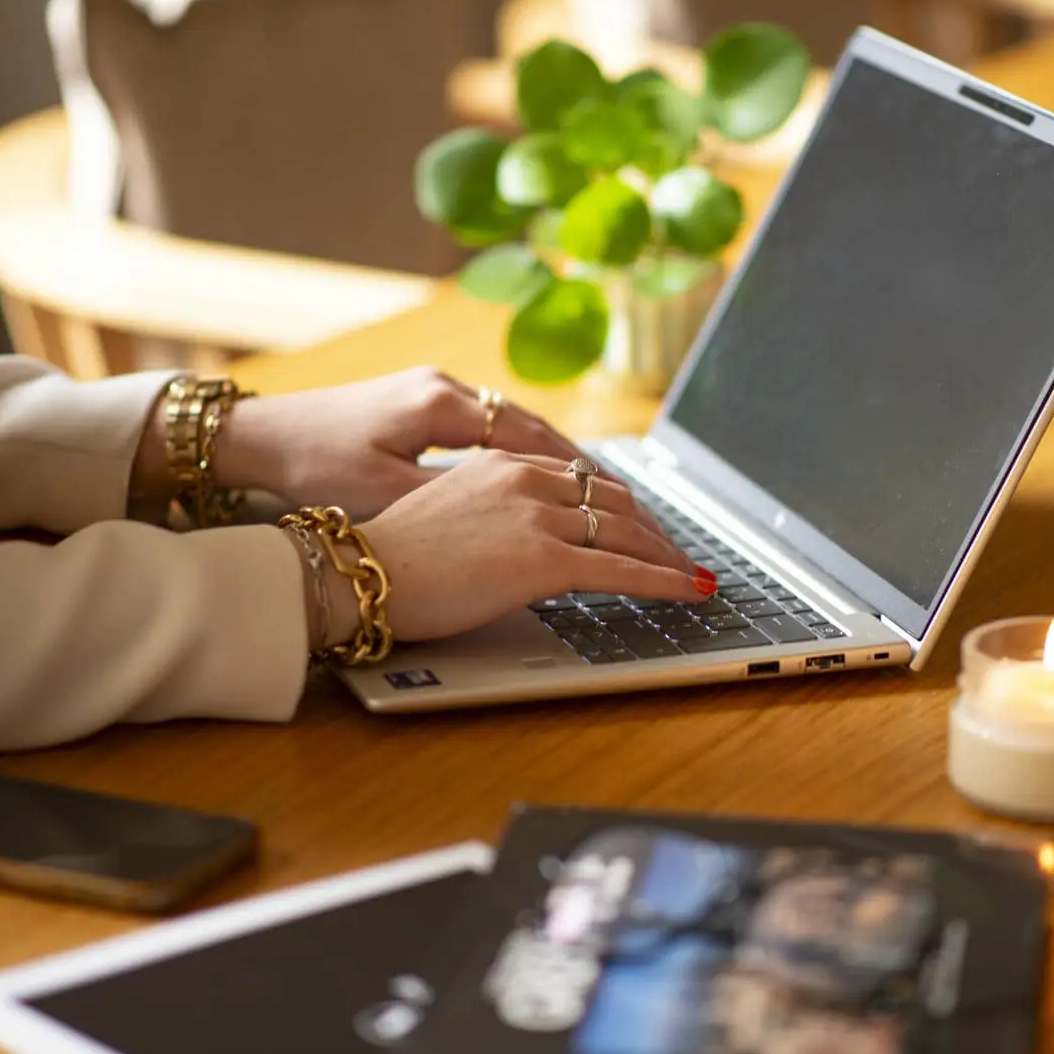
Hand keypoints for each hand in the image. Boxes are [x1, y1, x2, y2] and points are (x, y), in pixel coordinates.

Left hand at [214, 368, 585, 518]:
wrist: (259, 435)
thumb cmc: (312, 464)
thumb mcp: (380, 491)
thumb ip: (446, 500)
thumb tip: (503, 520)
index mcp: (440, 405)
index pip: (529, 438)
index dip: (578, 473)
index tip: (616, 501)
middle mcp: (446, 389)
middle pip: (535, 428)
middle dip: (583, 467)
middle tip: (628, 502)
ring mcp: (435, 393)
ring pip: (517, 427)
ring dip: (559, 461)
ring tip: (600, 494)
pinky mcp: (422, 406)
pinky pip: (493, 429)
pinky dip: (525, 455)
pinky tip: (545, 480)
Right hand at [334, 451, 716, 644]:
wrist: (359, 576)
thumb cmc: (389, 557)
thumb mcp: (445, 512)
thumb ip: (492, 513)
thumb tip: (519, 538)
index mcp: (503, 464)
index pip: (582, 478)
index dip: (622, 503)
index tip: (642, 521)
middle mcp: (526, 479)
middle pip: (613, 499)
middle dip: (654, 529)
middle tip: (678, 552)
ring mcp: (537, 517)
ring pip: (626, 533)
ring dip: (668, 556)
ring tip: (694, 574)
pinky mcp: (543, 559)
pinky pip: (622, 570)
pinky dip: (665, 580)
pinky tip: (689, 590)